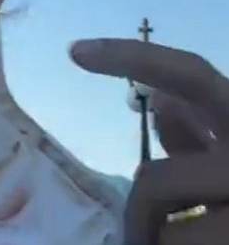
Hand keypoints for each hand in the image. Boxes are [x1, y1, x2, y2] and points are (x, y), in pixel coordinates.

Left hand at [70, 39, 228, 244]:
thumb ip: (200, 131)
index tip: (75, 50)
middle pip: (155, 182)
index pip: (190, 74)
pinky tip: (197, 242)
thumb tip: (158, 99)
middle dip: (142, 213)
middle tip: (144, 233)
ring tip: (175, 239)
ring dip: (158, 243)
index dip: (133, 57)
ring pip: (166, 233)